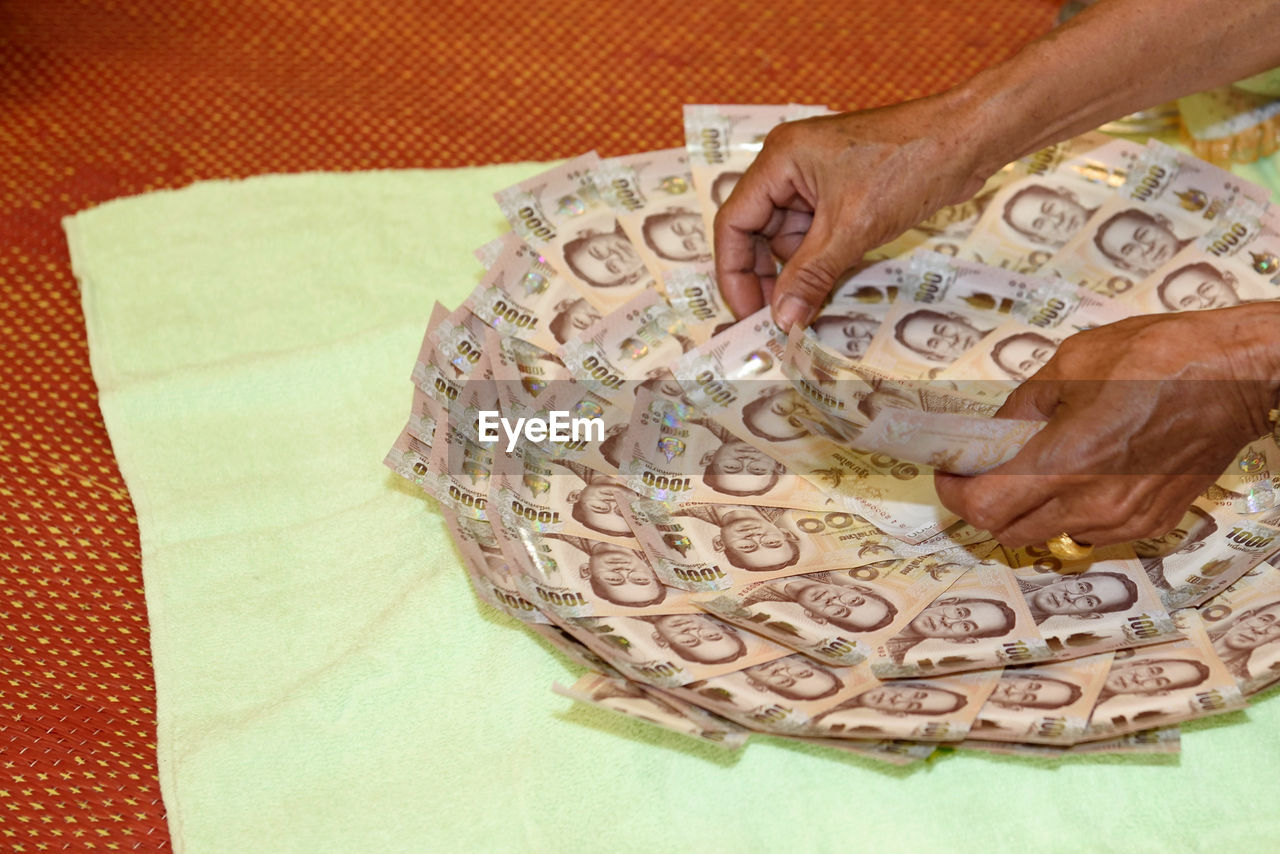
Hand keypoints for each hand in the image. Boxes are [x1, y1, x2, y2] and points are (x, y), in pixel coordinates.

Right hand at [713, 94, 993, 330]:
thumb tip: (781, 320)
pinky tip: (833, 283)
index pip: (734, 223)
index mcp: (779, 160)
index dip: (734, 272)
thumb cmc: (909, 165)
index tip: (748, 312)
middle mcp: (789, 166)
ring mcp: (816, 178)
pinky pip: (817, 234)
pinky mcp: (842, 191)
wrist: (968, 138)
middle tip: (780, 318)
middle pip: (757, 232)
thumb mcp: (851, 229)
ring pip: (789, 238)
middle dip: (768, 276)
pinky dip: (822, 260)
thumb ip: (809, 276)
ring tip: (812, 303)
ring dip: (800, 271)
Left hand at [934, 305, 1279, 547]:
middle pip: (1008, 531)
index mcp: (1066, 463)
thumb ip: (1020, 408)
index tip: (950, 472)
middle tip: (982, 471)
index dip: (955, 494)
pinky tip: (1080, 473)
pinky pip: (1089, 531)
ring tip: (1034, 466)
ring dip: (1027, 509)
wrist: (1239, 375)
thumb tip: (992, 432)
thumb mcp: (1070, 365)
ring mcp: (1124, 520)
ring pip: (1048, 534)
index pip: (984, 509)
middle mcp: (1093, 503)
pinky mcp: (1150, 522)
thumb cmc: (1160, 358)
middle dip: (985, 504)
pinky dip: (1069, 510)